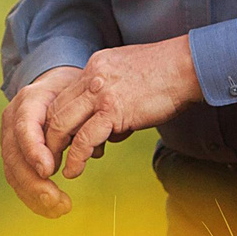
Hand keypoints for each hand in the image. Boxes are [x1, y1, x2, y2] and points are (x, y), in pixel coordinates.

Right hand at [1, 66, 84, 217]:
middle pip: (15, 156)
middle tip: (57, 200)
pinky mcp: (12, 154)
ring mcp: (8, 138)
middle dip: (34, 183)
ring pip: (13, 172)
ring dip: (35, 196)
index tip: (49, 171)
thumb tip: (93, 151)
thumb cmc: (71, 90)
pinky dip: (34, 198)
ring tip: (60, 209)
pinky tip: (53, 209)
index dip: (34, 150)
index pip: (25, 127)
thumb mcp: (79, 95)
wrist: (53, 85)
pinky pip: (17, 180)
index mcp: (28, 101)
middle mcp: (12, 120)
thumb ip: (81, 120)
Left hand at [43, 39, 202, 178]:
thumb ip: (115, 99)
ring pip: (63, 123)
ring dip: (56, 149)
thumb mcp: (131, 77)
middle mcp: (92, 76)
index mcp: (95, 66)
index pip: (64, 95)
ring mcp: (100, 92)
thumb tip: (110, 130)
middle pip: (56, 109)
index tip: (57, 139)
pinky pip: (85, 138)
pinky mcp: (113, 109)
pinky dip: (76, 157)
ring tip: (57, 167)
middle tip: (48, 156)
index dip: (56, 120)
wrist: (188, 66)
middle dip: (48, 136)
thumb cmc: (168, 74)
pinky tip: (74, 169)